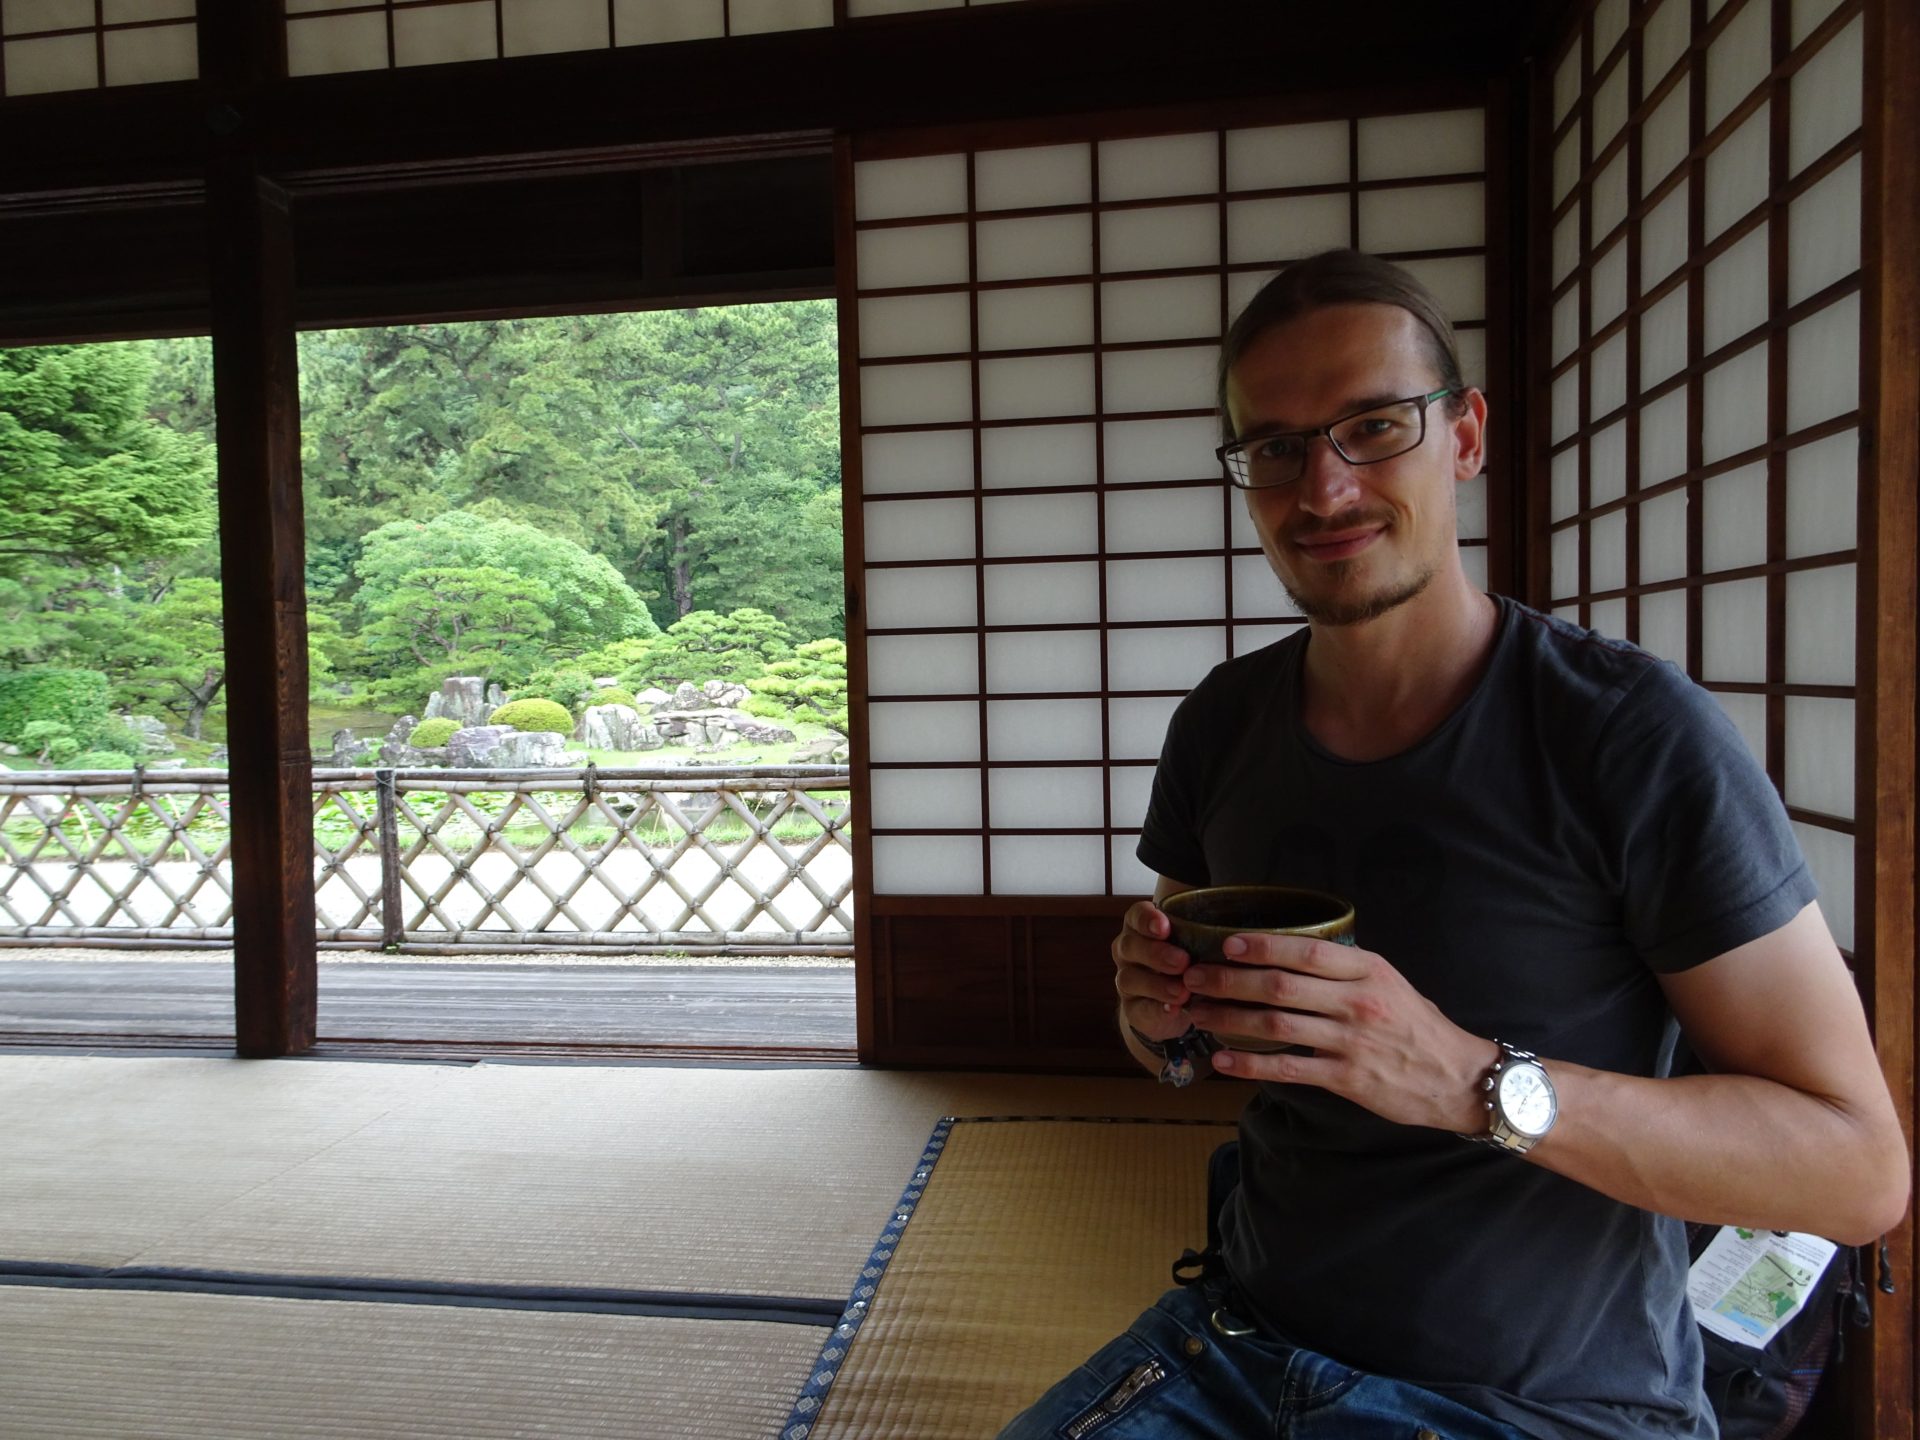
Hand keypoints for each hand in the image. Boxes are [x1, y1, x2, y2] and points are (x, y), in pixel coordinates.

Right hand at [1112, 900, 1195, 1045]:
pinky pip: (1137, 1009)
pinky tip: (1173, 1010)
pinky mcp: (1130, 1009)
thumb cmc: (1188, 961)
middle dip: (1156, 953)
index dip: (1147, 920)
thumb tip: (1233, 934)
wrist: (1174, 1004)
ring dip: (1157, 985)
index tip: (1164, 927)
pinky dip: (1156, 1010)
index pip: (1136, 916)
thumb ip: (1201, 936)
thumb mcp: (1195, 945)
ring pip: (1130, 979)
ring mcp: (1126, 980)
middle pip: (1130, 946)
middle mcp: (1128, 951)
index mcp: (1141, 927)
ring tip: (1182, 992)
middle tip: (1182, 961)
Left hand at [1181, 933, 1495, 1132]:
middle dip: (1229, 980)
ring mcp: (1351, 1041)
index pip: (1305, 950)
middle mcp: (1357, 1001)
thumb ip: (1345, 968)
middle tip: (1193, 978)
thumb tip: (1293, 953)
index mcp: (1368, 969)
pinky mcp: (1347, 1078)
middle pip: (1280, 985)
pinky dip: (1250, 1065)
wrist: (1458, 1077)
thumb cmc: (1418, 1026)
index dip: (1262, 945)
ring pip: (1276, 1025)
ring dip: (1229, 1019)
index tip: (1225, 943)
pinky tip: (1223, 1061)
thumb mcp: (1389, 982)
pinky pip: (1289, 1068)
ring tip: (1197, 1014)